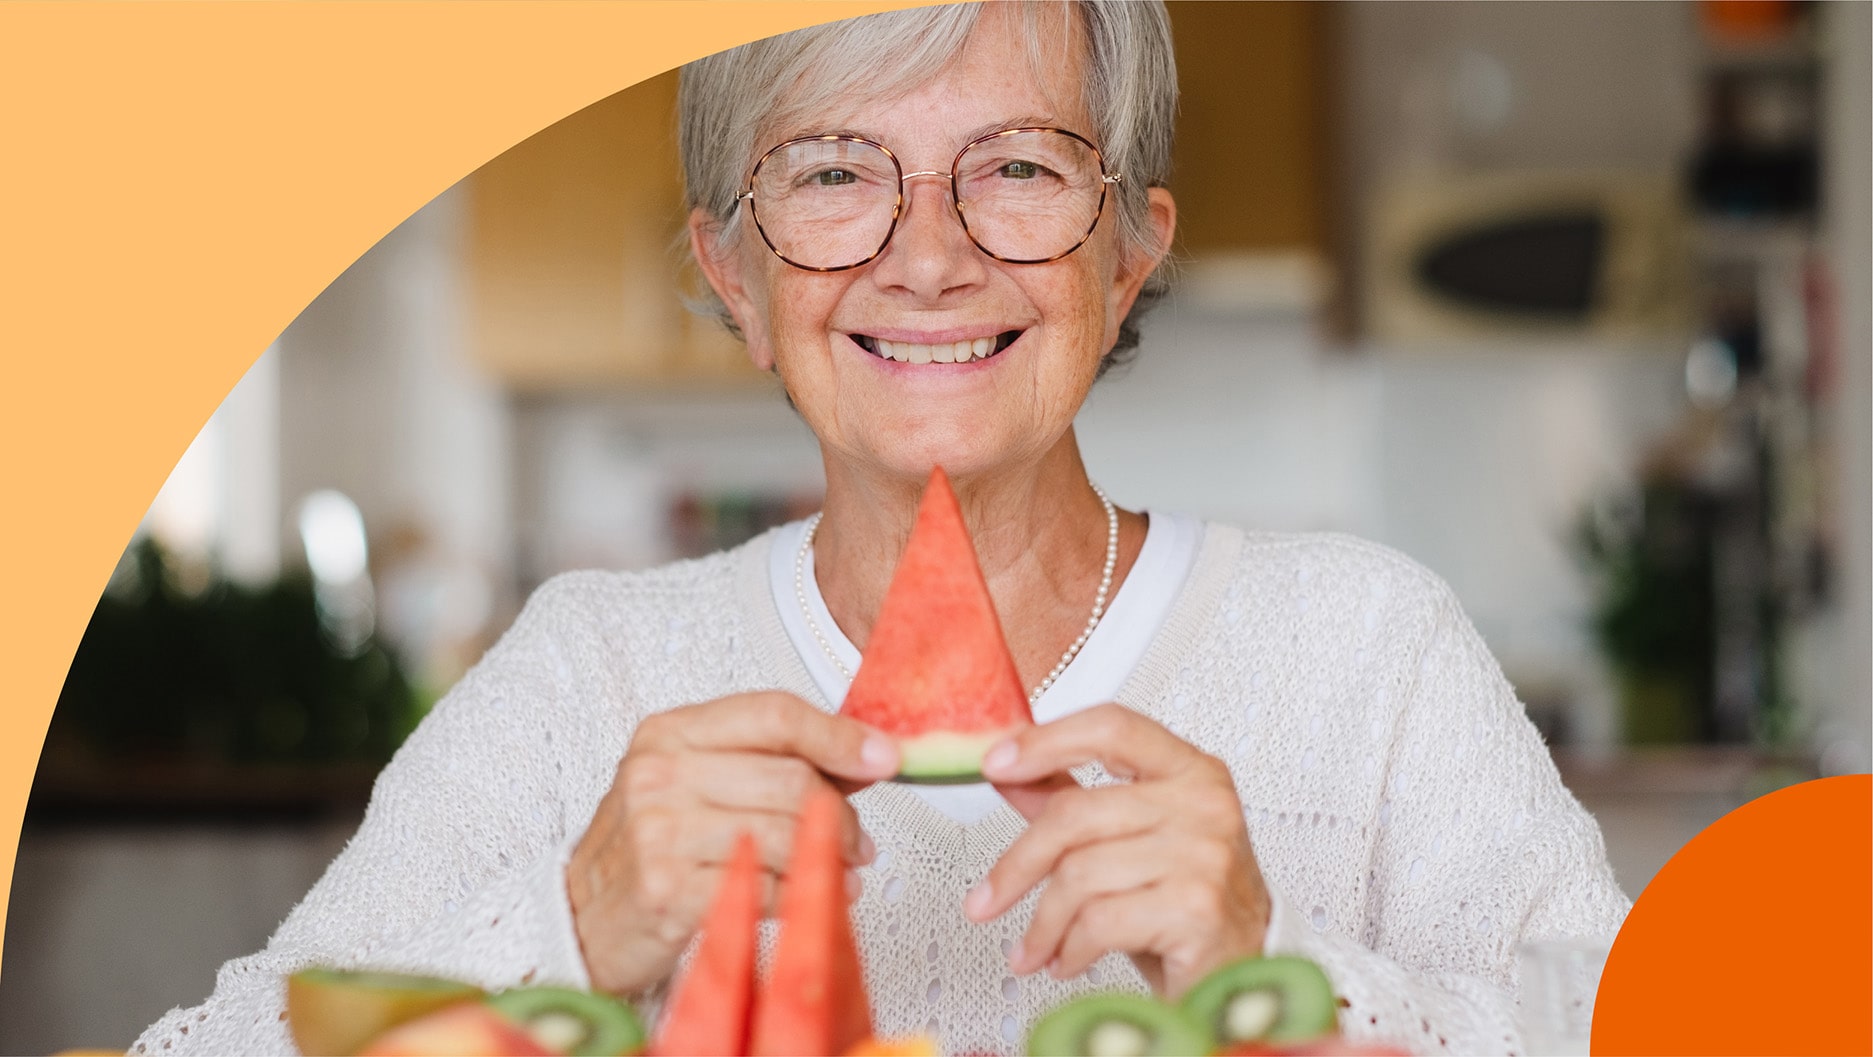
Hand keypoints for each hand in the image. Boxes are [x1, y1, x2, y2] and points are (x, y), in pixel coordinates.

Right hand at [567, 691, 899, 994]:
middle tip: (859, 840)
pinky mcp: (667, 891)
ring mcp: (658, 831)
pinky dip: (800, 894)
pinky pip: (765, 887)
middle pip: (789, 777)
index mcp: (671, 731)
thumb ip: (769, 761)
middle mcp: (659, 772)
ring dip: (828, 856)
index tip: (885, 757)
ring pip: (784, 833)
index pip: (774, 714)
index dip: (839, 735)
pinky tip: (812, 895)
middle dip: (839, 813)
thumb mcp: (696, 782)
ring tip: (842, 869)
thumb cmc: (655, 847)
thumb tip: (866, 754)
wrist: (581, 920)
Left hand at [965, 703, 1270, 997]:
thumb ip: (1075, 799)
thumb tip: (1009, 771)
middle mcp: (1205, 805)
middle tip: (985, 900)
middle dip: (1018, 865)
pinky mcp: (1197, 910)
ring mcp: (1205, 855)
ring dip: (1043, 924)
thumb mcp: (1130, 843)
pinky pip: (1099, 921)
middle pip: (1076, 812)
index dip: (1045, 740)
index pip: (1110, 728)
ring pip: (1080, 873)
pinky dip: (1069, 949)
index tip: (995, 763)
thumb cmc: (1188, 906)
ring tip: (1035, 948)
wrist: (1243, 973)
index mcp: (1192, 771)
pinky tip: (1068, 960)